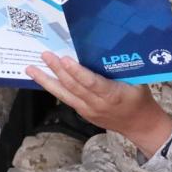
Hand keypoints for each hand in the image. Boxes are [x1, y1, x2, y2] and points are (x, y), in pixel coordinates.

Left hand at [29, 52, 171, 157]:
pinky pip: (66, 98)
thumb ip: (122, 68)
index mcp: (112, 95)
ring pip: (64, 94)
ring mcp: (87, 111)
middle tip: (45, 55)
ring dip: (47, 81)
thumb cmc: (140, 98)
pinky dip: (54, 87)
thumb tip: (107, 46)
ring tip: (31, 69)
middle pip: (73, 87)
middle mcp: (96, 104)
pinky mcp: (83, 113)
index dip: (77, 71)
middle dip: (57, 70)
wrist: (140, 125)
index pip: (91, 83)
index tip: (65, 58)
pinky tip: (43, 78)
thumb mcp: (138, 81)